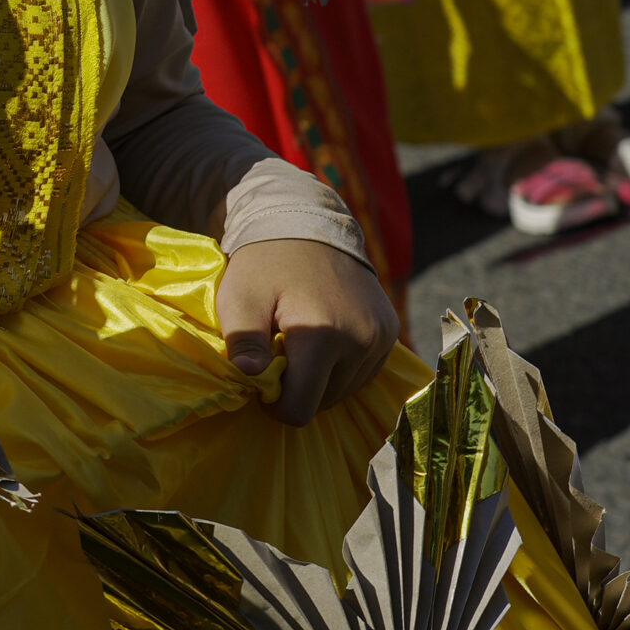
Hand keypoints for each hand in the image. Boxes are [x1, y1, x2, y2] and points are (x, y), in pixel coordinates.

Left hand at [216, 238, 399, 425]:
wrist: (307, 222)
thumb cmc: (265, 262)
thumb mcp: (239, 296)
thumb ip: (242, 340)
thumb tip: (248, 377)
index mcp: (323, 335)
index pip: (301, 406)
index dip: (274, 404)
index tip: (259, 380)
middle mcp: (362, 340)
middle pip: (324, 401)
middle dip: (296, 389)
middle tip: (274, 356)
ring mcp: (382, 337)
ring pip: (345, 390)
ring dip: (318, 380)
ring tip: (295, 345)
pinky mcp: (390, 332)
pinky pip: (362, 373)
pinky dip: (338, 368)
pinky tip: (318, 343)